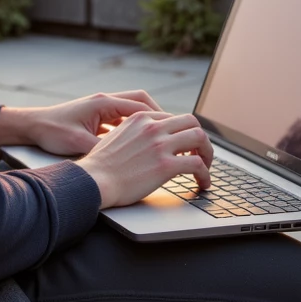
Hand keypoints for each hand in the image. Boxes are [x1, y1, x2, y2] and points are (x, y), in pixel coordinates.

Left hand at [0, 92, 160, 156]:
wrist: (31, 126)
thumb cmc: (51, 132)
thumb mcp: (79, 143)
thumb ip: (104, 148)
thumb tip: (127, 158)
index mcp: (103, 104)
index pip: (142, 107)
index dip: (161, 120)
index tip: (175, 133)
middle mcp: (105, 102)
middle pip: (142, 103)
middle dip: (160, 116)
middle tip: (174, 133)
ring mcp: (101, 108)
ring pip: (133, 110)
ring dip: (148, 122)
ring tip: (161, 139)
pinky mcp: (96, 116)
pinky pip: (122, 118)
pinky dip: (133, 128)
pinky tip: (138, 144)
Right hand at [81, 110, 212, 209]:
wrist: (92, 181)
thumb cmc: (100, 167)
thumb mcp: (115, 138)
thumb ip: (134, 135)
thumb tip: (146, 145)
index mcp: (140, 119)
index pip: (172, 118)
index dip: (182, 133)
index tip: (185, 146)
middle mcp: (152, 127)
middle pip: (191, 122)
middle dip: (200, 138)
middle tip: (201, 154)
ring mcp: (160, 145)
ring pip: (199, 138)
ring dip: (207, 154)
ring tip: (205, 168)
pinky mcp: (166, 165)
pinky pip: (197, 165)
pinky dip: (205, 175)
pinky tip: (203, 183)